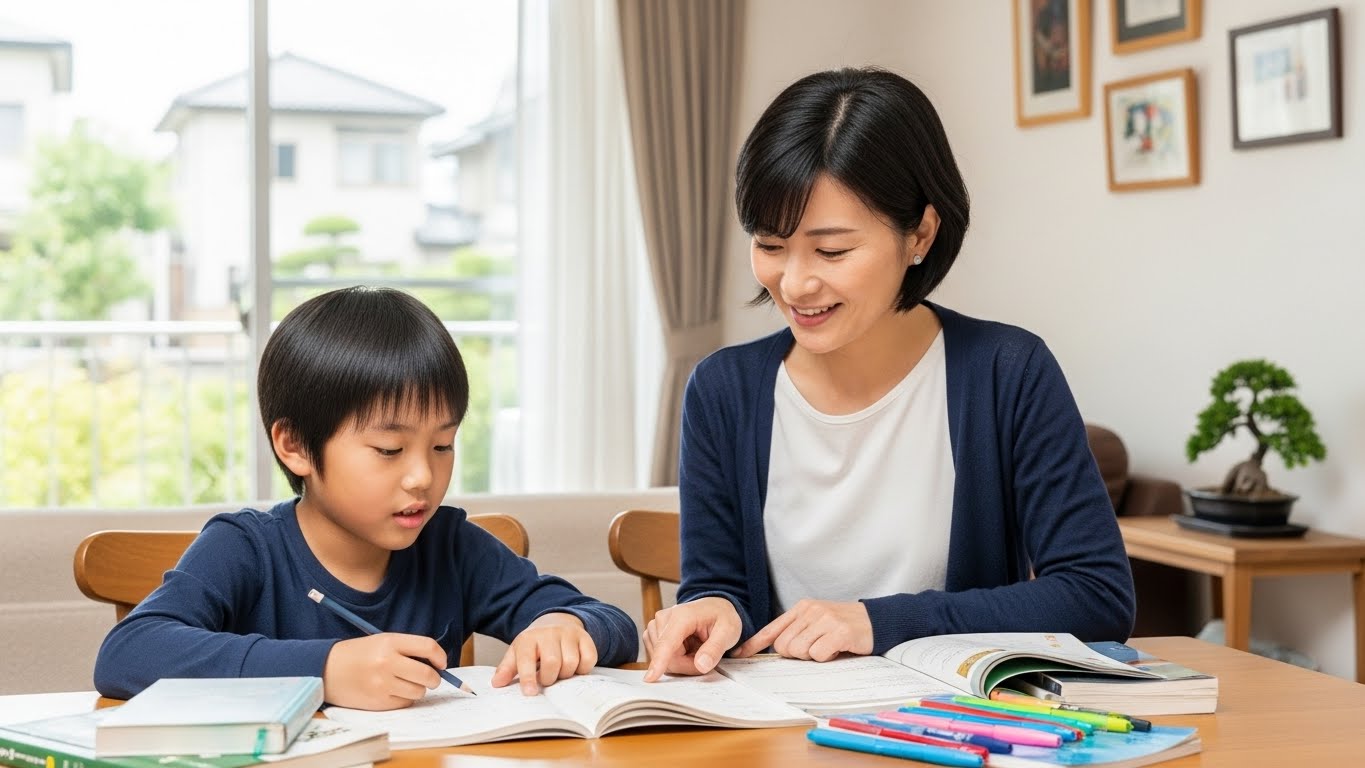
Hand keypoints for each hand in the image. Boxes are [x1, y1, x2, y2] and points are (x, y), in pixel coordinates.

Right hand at [321, 633, 445, 709]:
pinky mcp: (379, 702)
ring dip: (418, 689)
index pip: (428, 647)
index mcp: (390, 642)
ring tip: (405, 683)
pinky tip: (393, 691)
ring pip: (419, 691)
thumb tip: (435, 663)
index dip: (440, 656)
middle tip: (431, 677)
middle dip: (434, 678)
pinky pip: (405, 703)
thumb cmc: (358, 654)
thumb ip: (407, 649)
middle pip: (428, 674)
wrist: (327, 670)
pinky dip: (404, 699)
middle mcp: (387, 662)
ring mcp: (383, 684)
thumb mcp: (382, 641)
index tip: (441, 662)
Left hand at [490, 613, 596, 694]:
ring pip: (571, 662)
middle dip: (549, 678)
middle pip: (553, 662)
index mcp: (529, 638)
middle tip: (547, 679)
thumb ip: (507, 668)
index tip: (530, 693)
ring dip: (566, 674)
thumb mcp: (518, 652)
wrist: (556, 622)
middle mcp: (550, 633)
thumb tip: (497, 684)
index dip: (528, 677)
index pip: (527, 659)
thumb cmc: (535, 644)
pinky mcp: (585, 638)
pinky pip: (588, 659)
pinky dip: (582, 669)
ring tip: (559, 672)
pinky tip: (574, 667)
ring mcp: (569, 634)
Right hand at [643, 597, 741, 681]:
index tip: (650, 678)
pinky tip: (685, 649)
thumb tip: (701, 665)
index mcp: (682, 615)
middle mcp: (663, 618)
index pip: (667, 642)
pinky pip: (660, 658)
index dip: (659, 661)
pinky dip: (675, 659)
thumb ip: (715, 649)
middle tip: (705, 655)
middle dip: (687, 665)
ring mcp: (655, 626)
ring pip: (663, 660)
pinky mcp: (652, 634)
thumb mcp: (729, 631)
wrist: (714, 607)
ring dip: (681, 662)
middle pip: (668, 658)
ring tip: (696, 648)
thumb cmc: (721, 617)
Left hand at [731, 599, 872, 660]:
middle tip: (815, 649)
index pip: (772, 628)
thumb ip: (797, 631)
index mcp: (802, 608)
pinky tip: (837, 649)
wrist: (876, 620)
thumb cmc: (844, 625)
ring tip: (828, 647)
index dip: (755, 643)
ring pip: (800, 651)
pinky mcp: (839, 632)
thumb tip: (774, 651)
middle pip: (784, 645)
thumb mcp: (817, 622)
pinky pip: (818, 654)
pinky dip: (827, 657)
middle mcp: (811, 611)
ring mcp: (825, 620)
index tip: (740, 654)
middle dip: (796, 654)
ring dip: (813, 656)